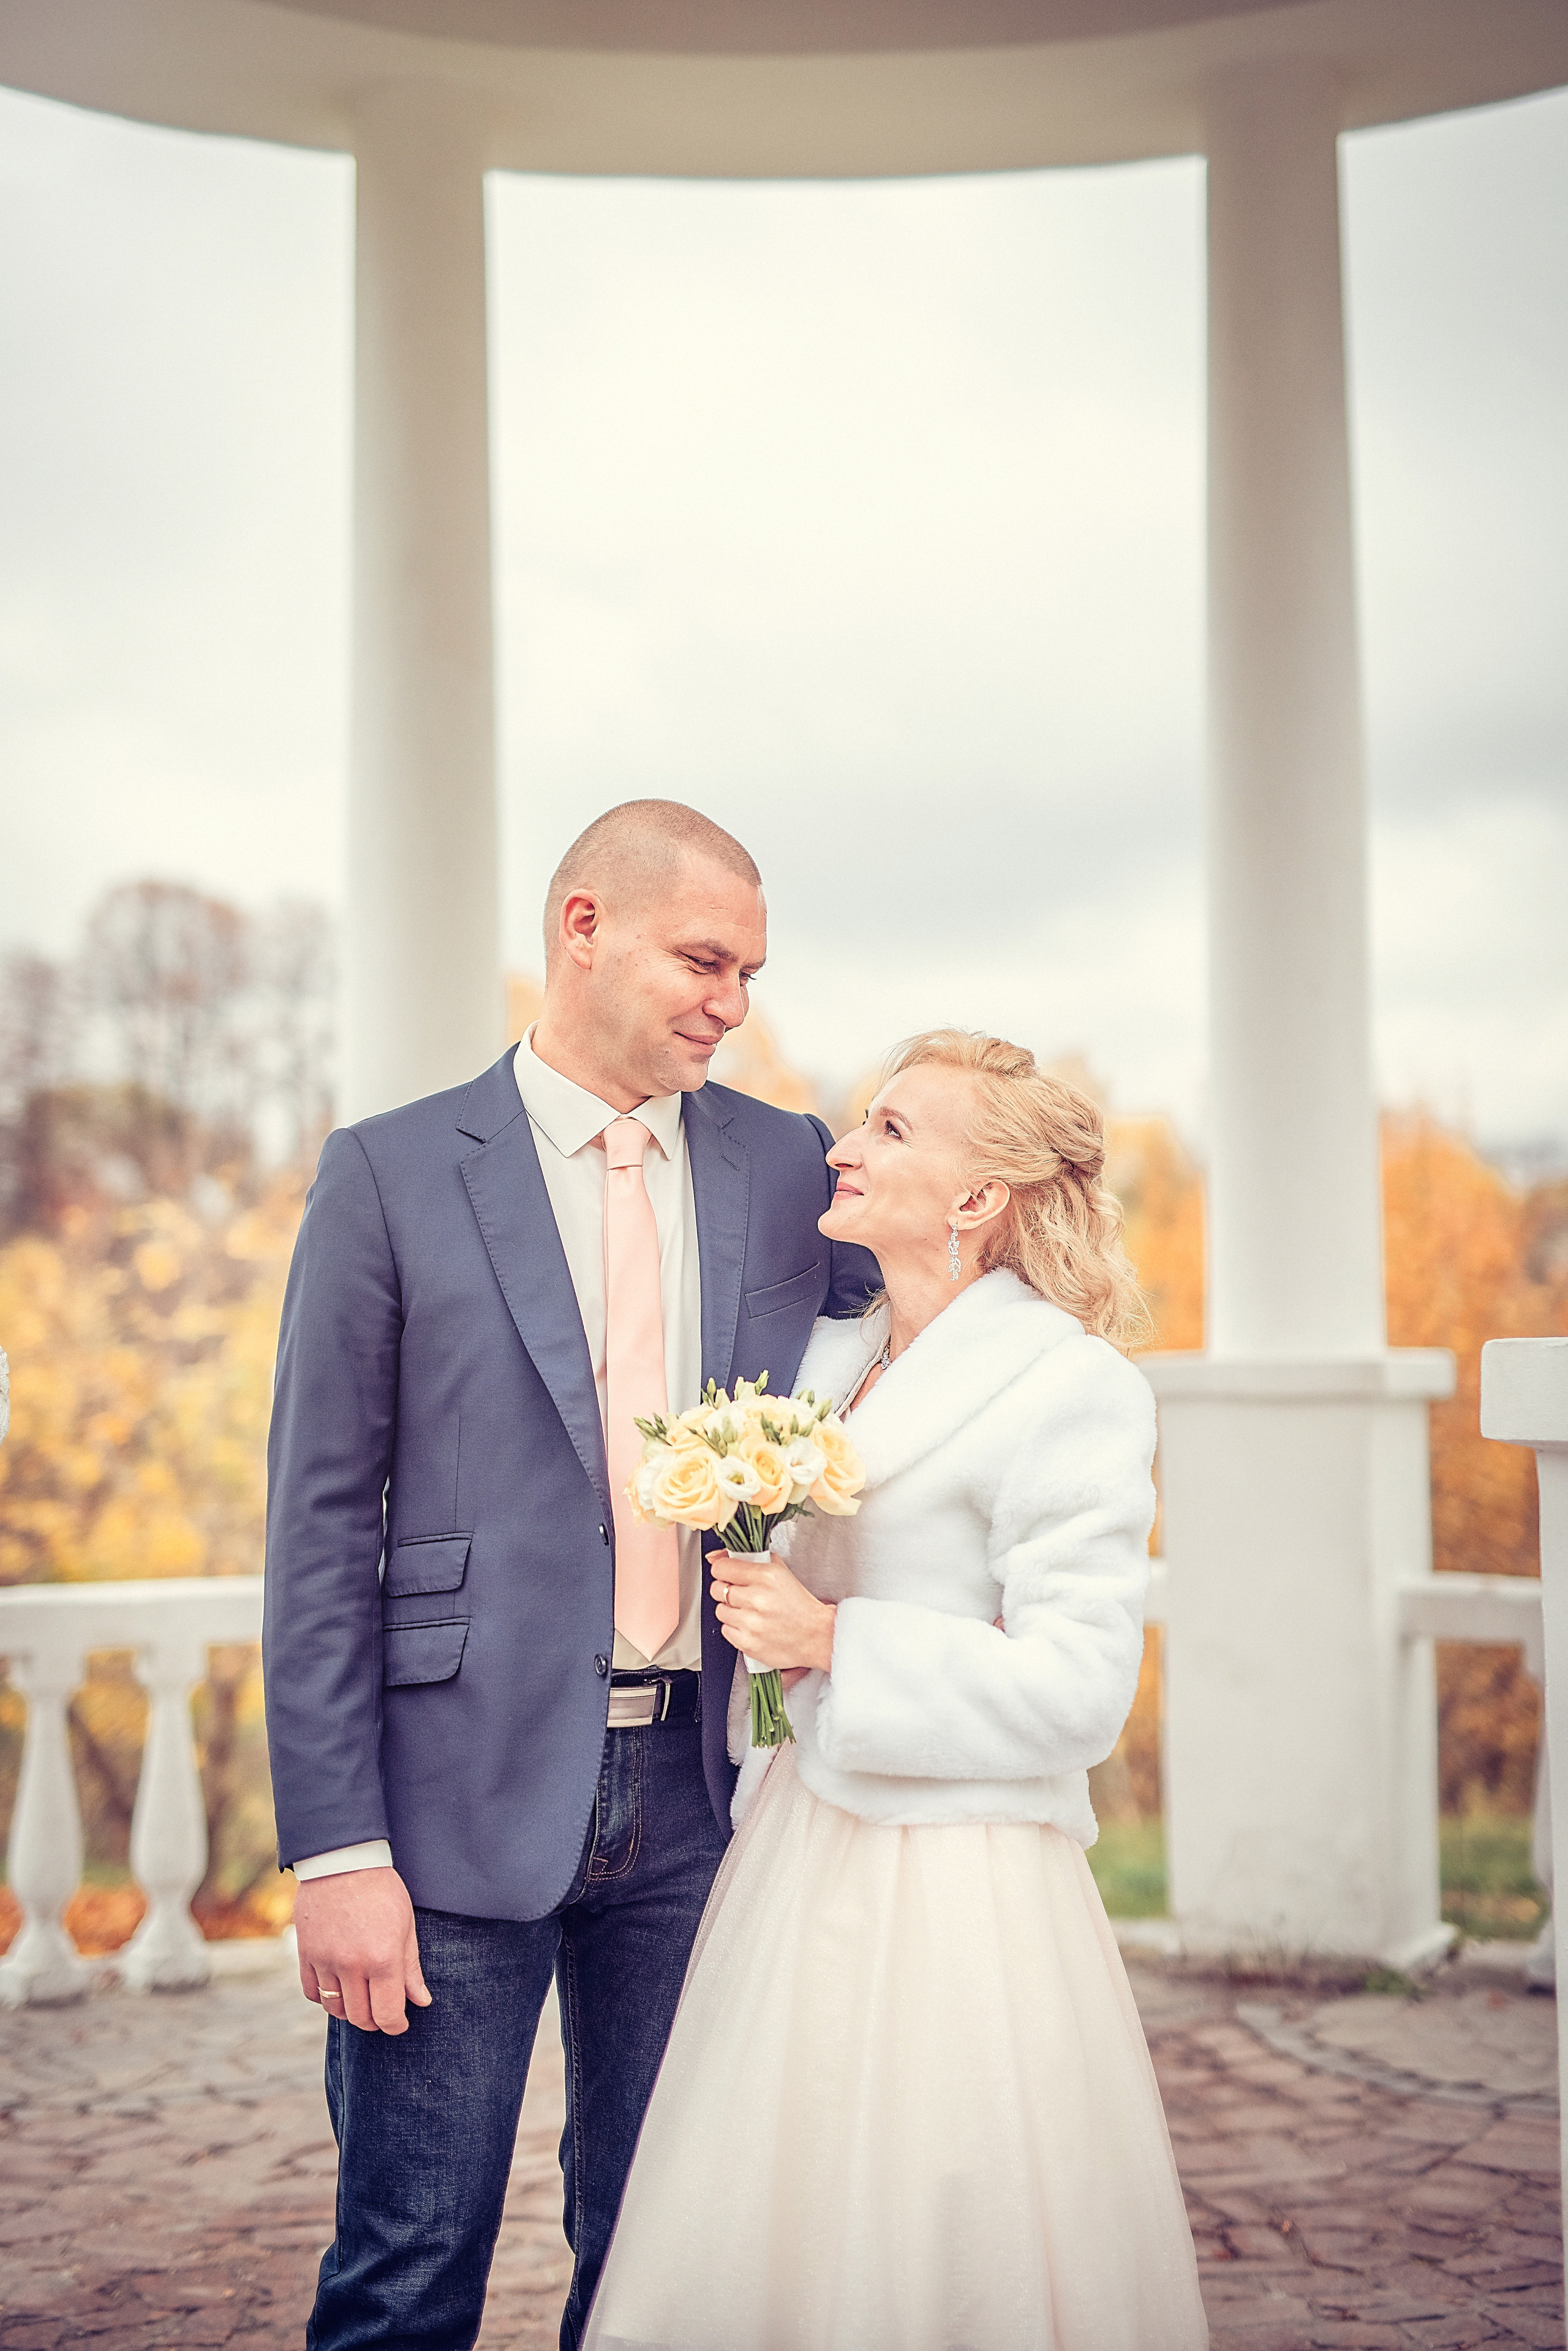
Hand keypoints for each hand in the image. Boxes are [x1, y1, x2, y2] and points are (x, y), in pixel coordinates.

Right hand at [294, 1865, 430, 2035]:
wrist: (343, 1861)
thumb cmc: (382, 1890)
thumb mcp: (406, 1926)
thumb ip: (411, 1969)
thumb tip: (421, 2002)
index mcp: (383, 1958)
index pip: (387, 2014)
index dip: (395, 2026)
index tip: (400, 2024)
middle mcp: (352, 1965)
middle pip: (360, 2017)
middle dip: (375, 2022)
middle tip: (383, 2013)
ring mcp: (325, 1961)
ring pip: (335, 2009)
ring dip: (350, 2011)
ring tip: (362, 1999)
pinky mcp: (305, 1954)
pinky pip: (311, 1993)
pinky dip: (324, 1998)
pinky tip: (338, 1987)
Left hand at [711, 1551, 835, 1672]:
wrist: (816, 1636)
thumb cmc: (800, 1605)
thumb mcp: (780, 1572)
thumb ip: (750, 1560)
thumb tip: (716, 1556)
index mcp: (766, 1576)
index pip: (721, 1568)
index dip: (723, 1570)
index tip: (727, 1574)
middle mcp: (757, 1598)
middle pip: (717, 1589)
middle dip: (726, 1590)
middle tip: (741, 1594)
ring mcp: (751, 1623)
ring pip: (719, 1611)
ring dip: (731, 1610)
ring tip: (749, 1612)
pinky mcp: (748, 1643)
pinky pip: (725, 1630)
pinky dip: (735, 1628)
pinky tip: (751, 1625)